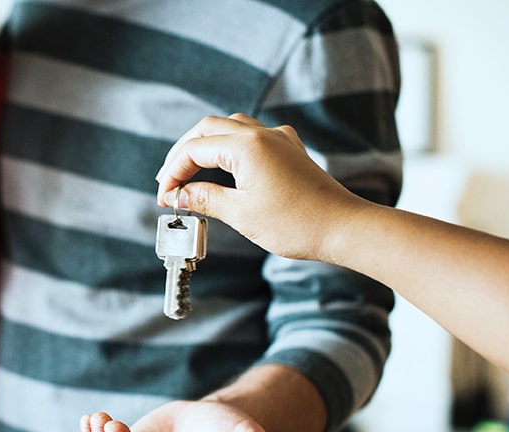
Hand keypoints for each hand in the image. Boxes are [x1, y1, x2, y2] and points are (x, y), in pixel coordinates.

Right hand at [154, 113, 367, 263]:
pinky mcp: (289, 150)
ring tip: (190, 172)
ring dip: (205, 146)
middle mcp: (262, 134)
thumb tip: (180, 194)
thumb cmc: (296, 223)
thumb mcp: (241, 214)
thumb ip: (205, 198)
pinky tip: (225, 166)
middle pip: (207, 129)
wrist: (344, 227)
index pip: (194, 150)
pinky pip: (252, 136)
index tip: (164, 198)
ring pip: (229, 127)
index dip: (173, 173)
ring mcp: (279, 139)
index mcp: (246, 146)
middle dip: (183, 153)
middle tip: (169, 182)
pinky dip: (229, 147)